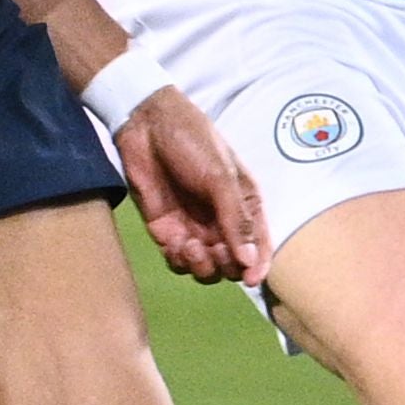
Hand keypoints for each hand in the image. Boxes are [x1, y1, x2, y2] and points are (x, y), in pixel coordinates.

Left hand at [111, 87, 271, 285]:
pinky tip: (175, 243)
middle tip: (213, 249)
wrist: (145, 124)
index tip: (250, 279)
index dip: (258, 267)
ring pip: (206, 268)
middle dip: (225, 265)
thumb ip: (235, 219)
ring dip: (202, 266)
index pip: (259, 246)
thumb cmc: (191, 140)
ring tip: (190, 246)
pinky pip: (177, 261)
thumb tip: (250, 262)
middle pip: (233, 264)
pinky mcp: (167, 230)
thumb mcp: (220, 177)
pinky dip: (178, 260)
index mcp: (244, 204)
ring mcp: (194, 227)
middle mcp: (222, 220)